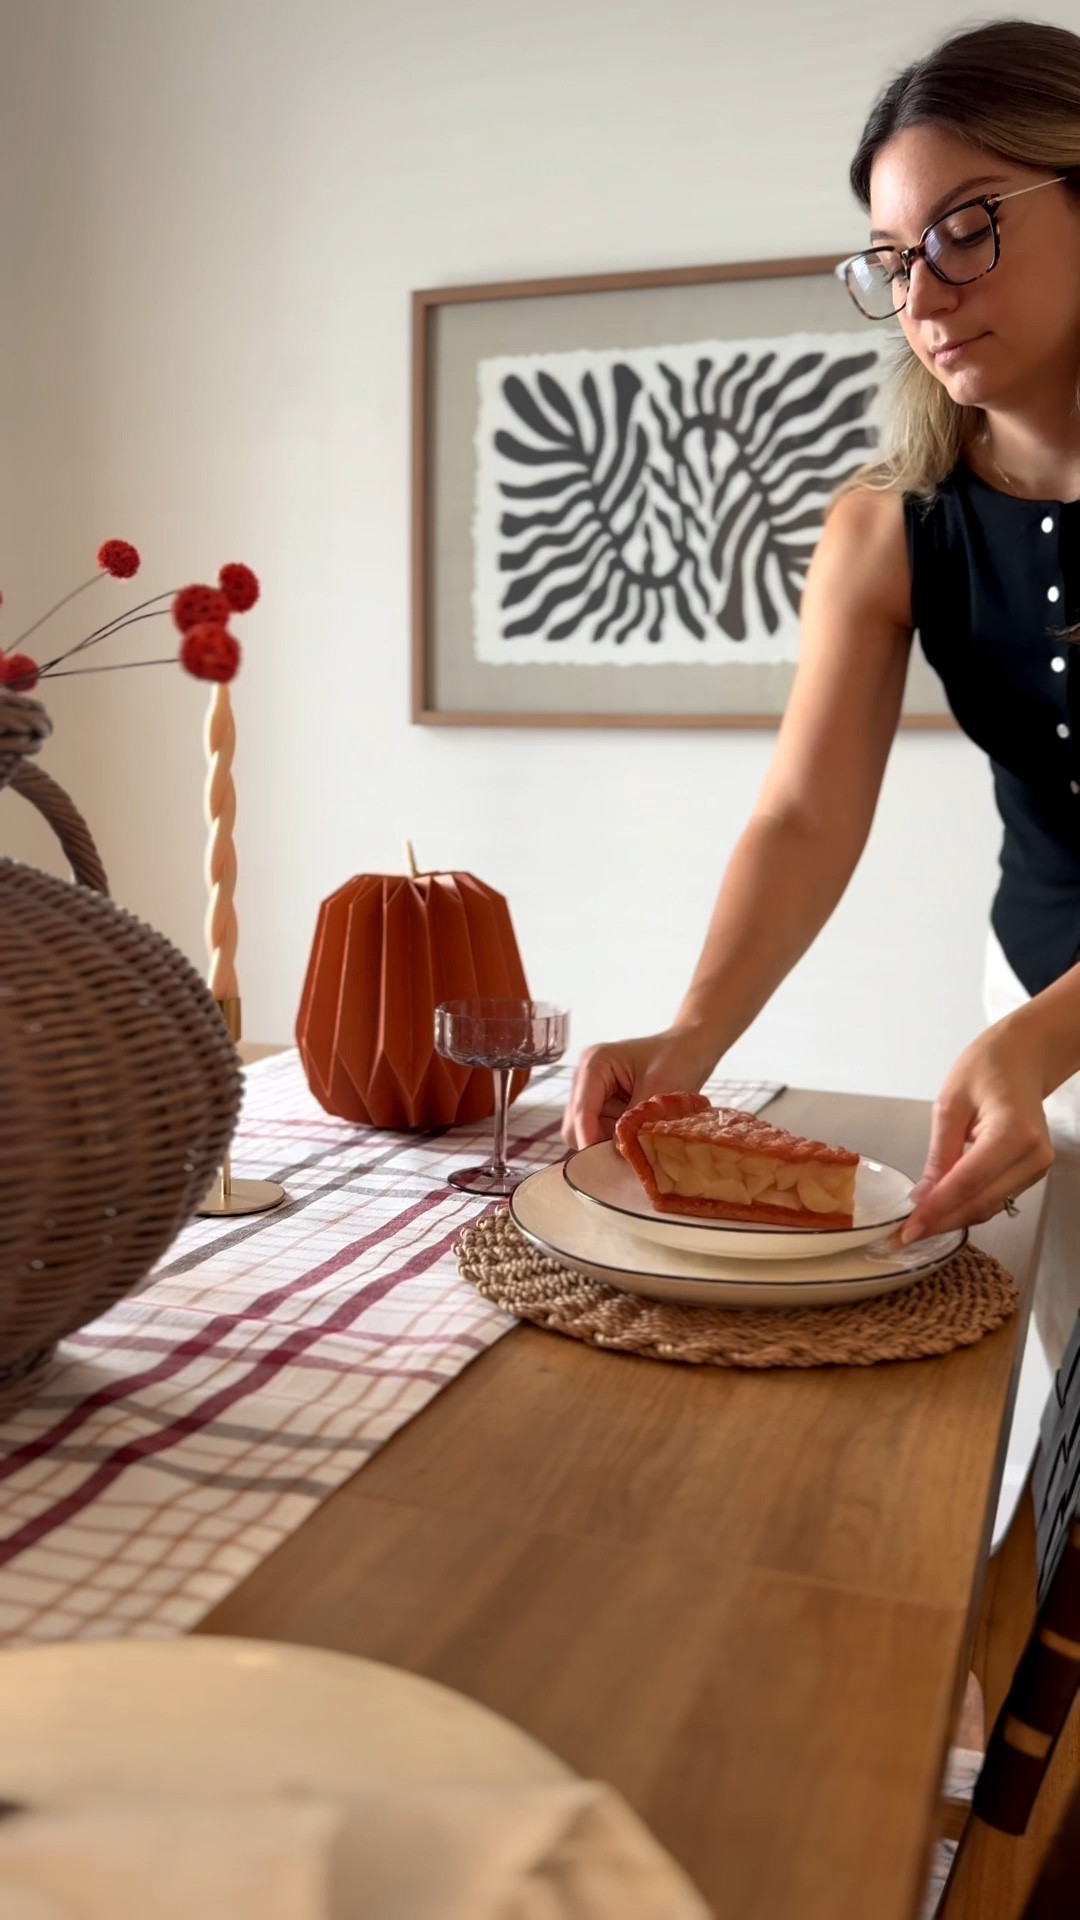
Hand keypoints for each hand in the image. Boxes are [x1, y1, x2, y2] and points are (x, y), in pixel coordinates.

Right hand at [561, 1030, 715, 1150]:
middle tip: (625, 1159)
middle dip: (596, 1145)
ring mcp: (594, 1095)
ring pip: (586, 1135)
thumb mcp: (659, 1086)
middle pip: (574, 1126)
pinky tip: (637, 1143)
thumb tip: (617, 1152)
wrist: (691, 1049)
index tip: (604, 1163)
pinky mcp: (606, 1108)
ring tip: (636, 1149)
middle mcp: (586, 1079)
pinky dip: (615, 1143)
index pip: (582, 1109)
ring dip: (606, 1146)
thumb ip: (635, 1120)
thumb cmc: (677, 1057)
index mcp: (594, 1064)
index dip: (589, 1139)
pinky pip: (601, 1135)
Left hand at [898, 1014, 1053, 1244]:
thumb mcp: (950, 1105)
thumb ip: (939, 1155)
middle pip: (981, 1203)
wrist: (1025, 1056)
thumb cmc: (988, 1067)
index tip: (906, 1229)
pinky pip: (997, 1197)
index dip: (935, 1211)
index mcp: (1013, 1133)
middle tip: (902, 1239)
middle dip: (940, 1223)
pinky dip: (967, 1207)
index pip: (967, 1183)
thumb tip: (921, 1198)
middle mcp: (1032, 1156)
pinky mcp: (1032, 1171)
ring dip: (952, 1220)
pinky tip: (941, 1212)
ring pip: (990, 1207)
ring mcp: (1037, 1166)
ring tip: (915, 1229)